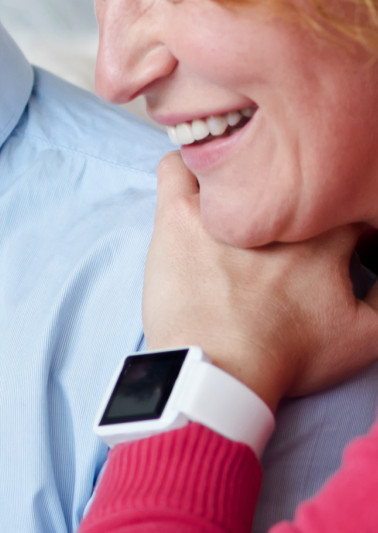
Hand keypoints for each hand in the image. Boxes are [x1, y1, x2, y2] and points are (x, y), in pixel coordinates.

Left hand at [143, 151, 377, 410]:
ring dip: (233, 175)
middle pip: (281, 177)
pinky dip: (183, 168)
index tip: (324, 237)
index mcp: (323, 234)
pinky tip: (191, 193)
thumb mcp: (365, 336)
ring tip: (231, 202)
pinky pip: (174, 165)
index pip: (337, 199)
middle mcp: (274, 211)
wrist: (218, 372)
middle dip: (283, 194)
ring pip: (229, 160)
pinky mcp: (177, 215)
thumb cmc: (286, 357)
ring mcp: (222, 209)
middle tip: (272, 226)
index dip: (333, 214)